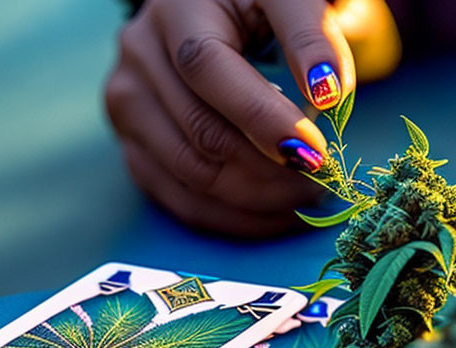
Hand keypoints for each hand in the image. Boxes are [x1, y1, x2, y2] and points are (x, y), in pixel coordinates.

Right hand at [105, 0, 355, 235]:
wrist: (219, 12)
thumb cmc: (262, 4)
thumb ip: (311, 33)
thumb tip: (328, 92)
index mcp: (176, 8)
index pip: (207, 69)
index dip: (261, 117)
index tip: (314, 151)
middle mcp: (139, 54)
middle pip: (200, 133)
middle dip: (270, 171)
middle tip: (324, 182)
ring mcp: (128, 103)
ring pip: (191, 176)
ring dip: (257, 200)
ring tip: (306, 197)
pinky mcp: (133, 144)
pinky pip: (180, 200)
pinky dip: (233, 217)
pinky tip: (275, 214)